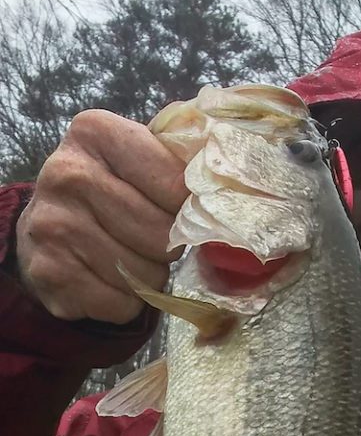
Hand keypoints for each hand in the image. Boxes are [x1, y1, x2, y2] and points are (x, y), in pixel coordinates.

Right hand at [16, 110, 188, 323]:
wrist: (47, 230)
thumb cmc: (110, 190)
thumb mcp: (139, 158)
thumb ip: (181, 161)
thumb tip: (238, 183)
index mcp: (96, 132)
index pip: (176, 184)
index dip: (188, 207)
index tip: (179, 210)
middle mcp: (67, 173)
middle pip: (161, 232)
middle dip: (167, 246)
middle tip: (149, 238)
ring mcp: (53, 224)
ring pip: (143, 273)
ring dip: (148, 277)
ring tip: (128, 257)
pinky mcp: (49, 272)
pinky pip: (118, 303)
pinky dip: (124, 302)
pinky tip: (107, 281)